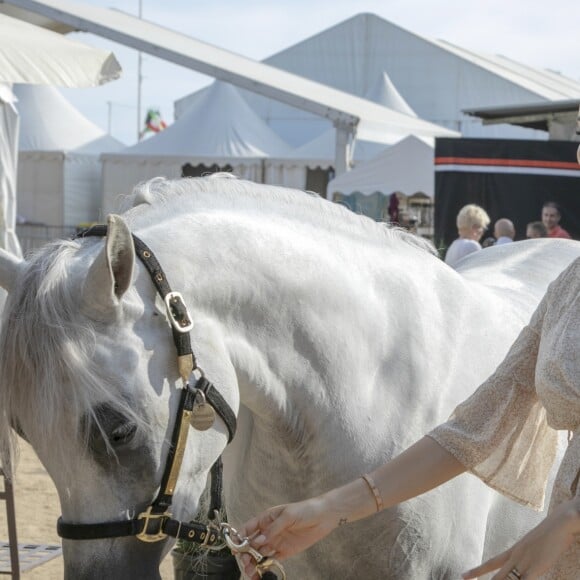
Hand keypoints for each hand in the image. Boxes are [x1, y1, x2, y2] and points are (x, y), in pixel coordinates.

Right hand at [238, 497, 335, 578]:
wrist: (324, 516)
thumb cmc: (305, 510)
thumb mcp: (288, 516)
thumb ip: (273, 529)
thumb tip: (258, 541)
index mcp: (266, 519)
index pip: (248, 528)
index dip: (239, 537)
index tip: (234, 547)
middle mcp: (268, 531)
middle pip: (251, 544)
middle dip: (245, 554)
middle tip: (245, 563)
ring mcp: (276, 542)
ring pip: (260, 554)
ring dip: (253, 563)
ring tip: (250, 572)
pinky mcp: (284, 552)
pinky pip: (272, 560)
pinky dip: (265, 567)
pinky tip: (260, 572)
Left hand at [462, 500, 579, 578]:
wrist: (558, 523)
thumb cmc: (549, 534)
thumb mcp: (532, 546)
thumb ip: (526, 555)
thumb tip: (525, 563)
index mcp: (513, 551)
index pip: (490, 563)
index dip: (476, 571)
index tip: (463, 575)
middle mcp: (515, 557)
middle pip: (497, 577)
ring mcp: (525, 563)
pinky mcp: (536, 567)